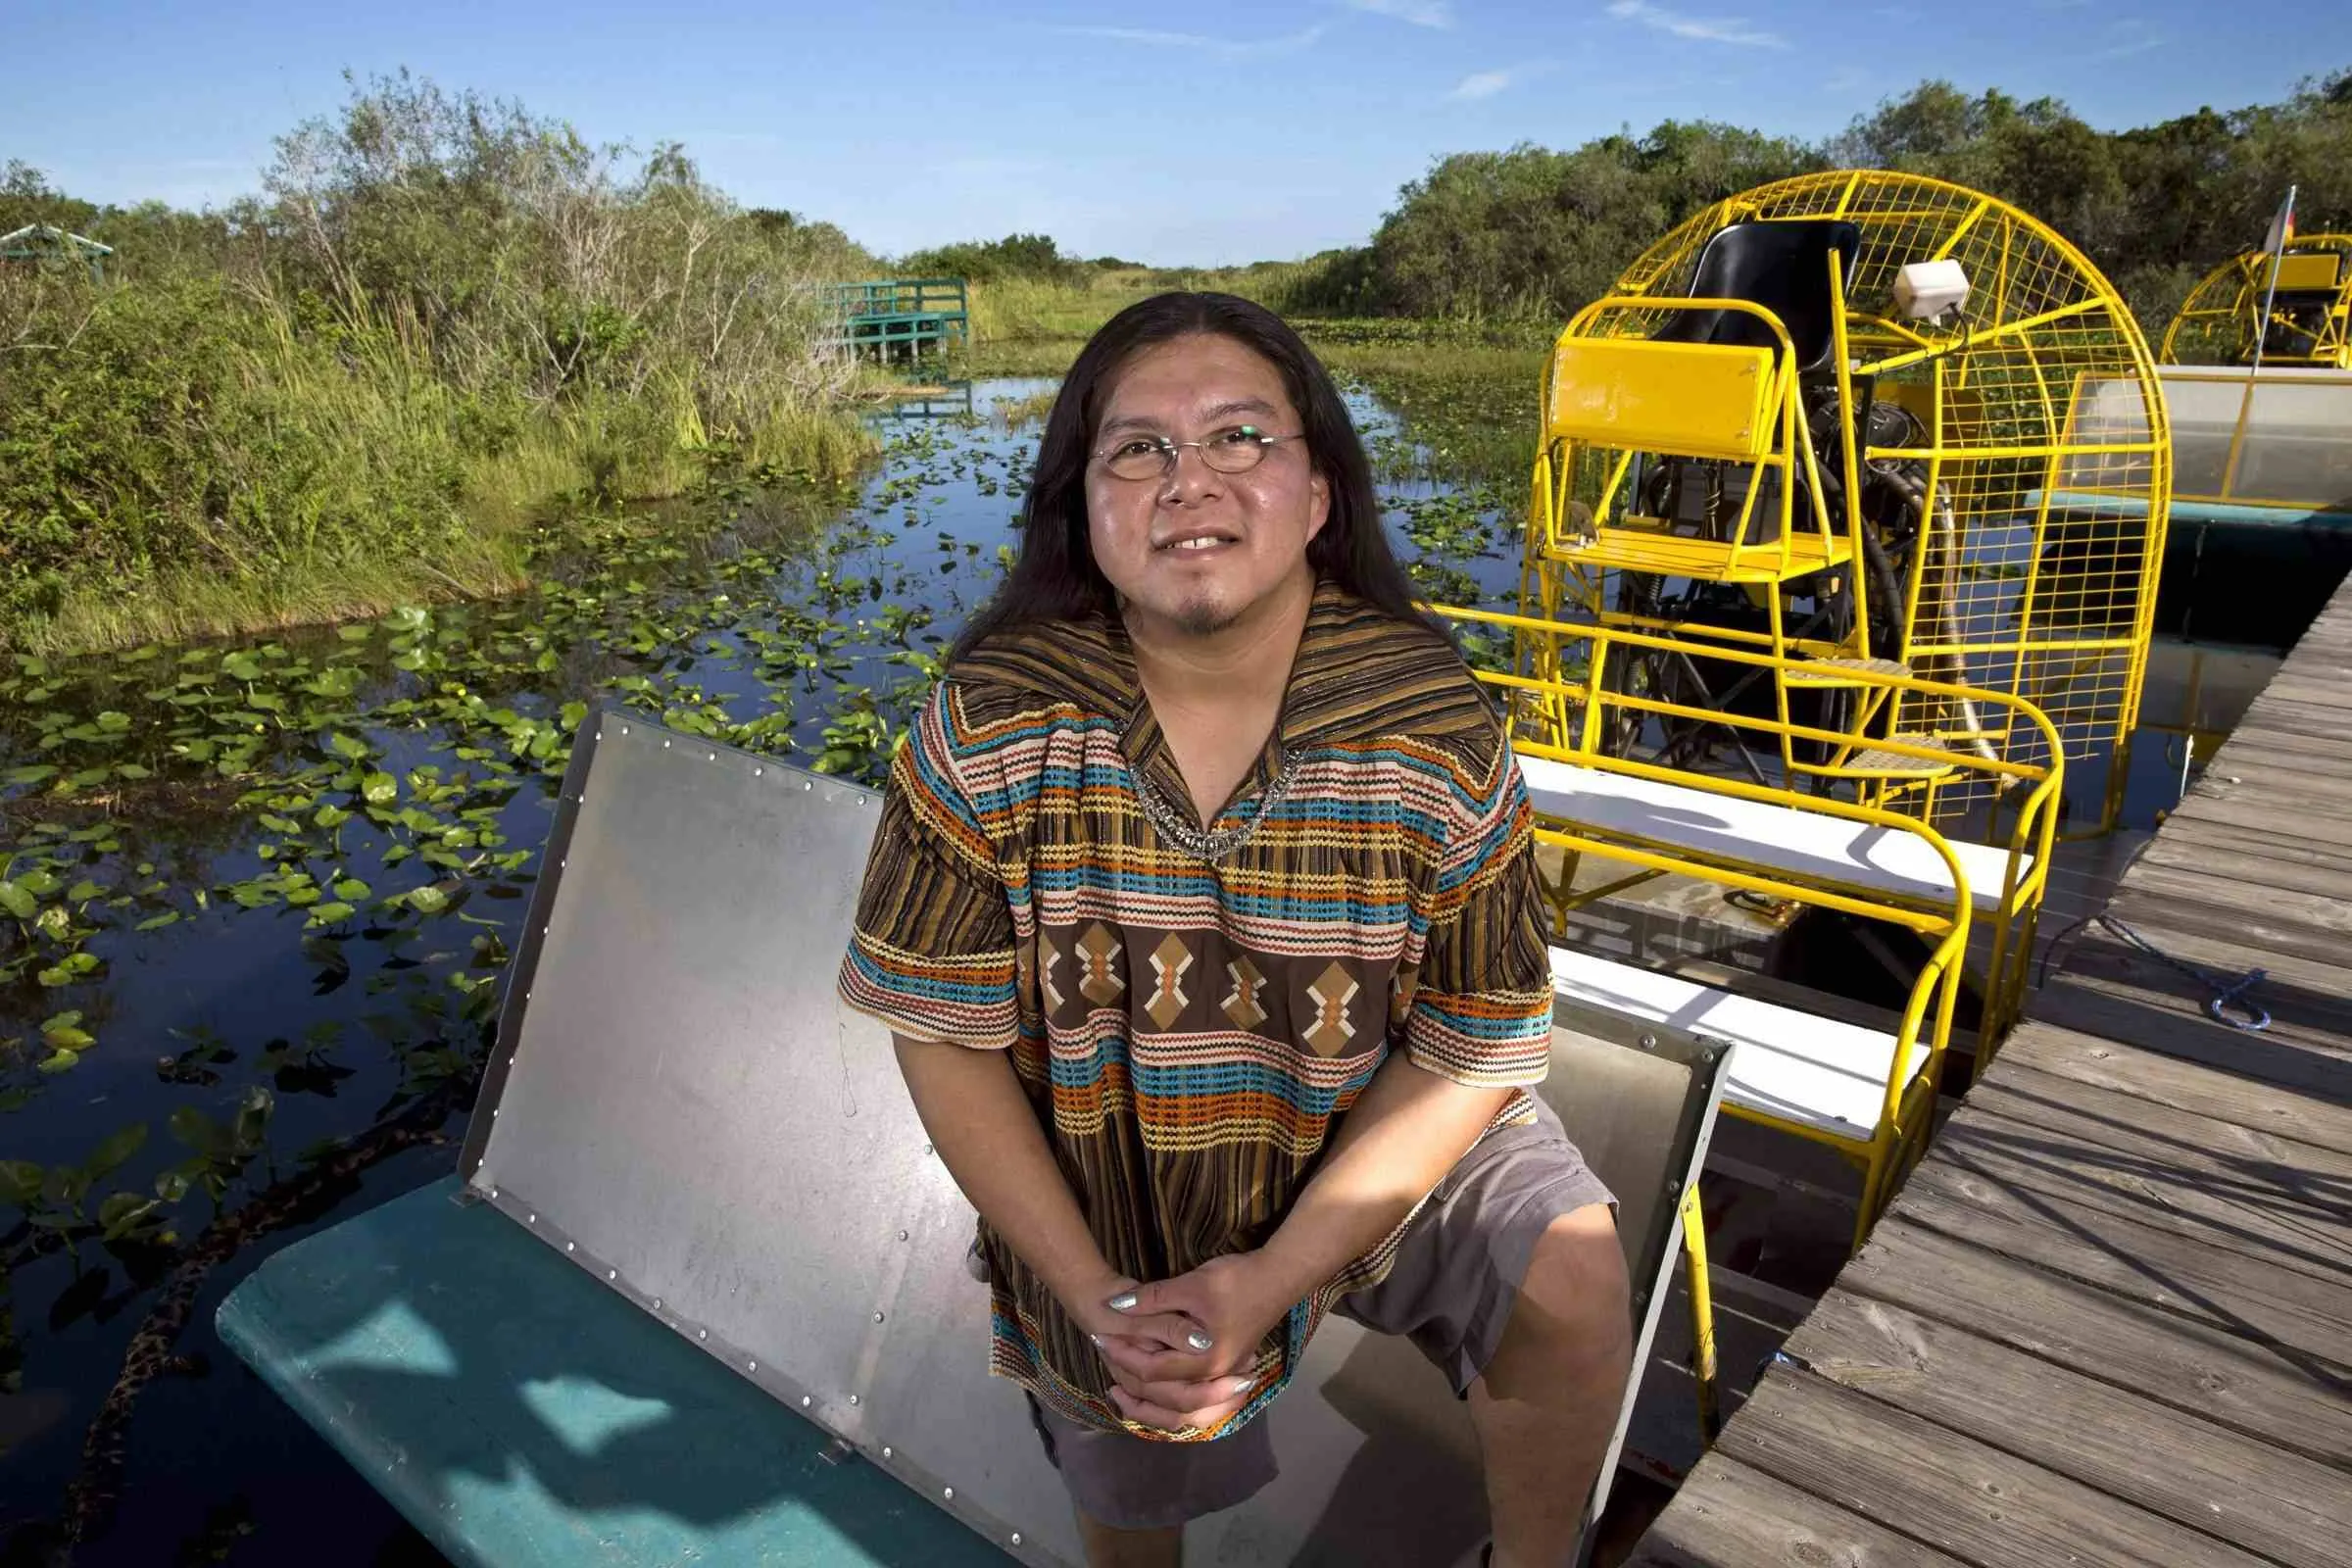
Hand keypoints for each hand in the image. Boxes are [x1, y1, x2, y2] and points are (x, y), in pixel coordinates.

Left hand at [1091, 1253, 1296, 1432]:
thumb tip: (1114, 1306)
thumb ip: (1152, 1298)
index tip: (1102, 1339)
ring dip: (1155, 1409)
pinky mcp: (1229, 1372)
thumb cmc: (1237, 1280)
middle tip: (1109, 1377)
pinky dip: (1177, 1406)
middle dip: (1134, 1389)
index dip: (1123, 1355)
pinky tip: (1161, 1395)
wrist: (1279, 1278)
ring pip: (1186, 1412)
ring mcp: (1225, 1378)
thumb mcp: (1192, 1284)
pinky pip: (1200, 1404)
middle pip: (1167, 1399)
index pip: (1153, 1370)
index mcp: (1205, 1360)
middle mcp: (1215, 1378)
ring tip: (1127, 1397)